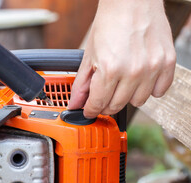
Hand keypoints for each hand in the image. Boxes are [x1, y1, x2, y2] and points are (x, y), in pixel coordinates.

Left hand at [68, 0, 175, 118]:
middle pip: (117, 105)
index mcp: (110, 68)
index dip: (91, 110)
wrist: (132, 1)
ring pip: (138, 102)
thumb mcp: (89, 54)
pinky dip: (149, 89)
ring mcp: (153, 68)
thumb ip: (82, 83)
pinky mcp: (168, 63)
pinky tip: (140, 79)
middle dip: (106, 103)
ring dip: (127, 96)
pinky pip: (159, 92)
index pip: (99, 103)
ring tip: (122, 81)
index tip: (89, 110)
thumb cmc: (110, 23)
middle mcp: (133, 71)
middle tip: (103, 94)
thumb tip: (75, 104)